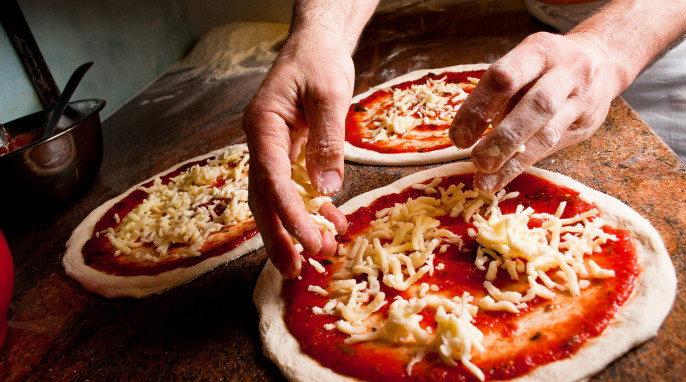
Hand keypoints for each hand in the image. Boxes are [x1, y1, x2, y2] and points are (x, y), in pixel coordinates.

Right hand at [242, 34, 350, 278]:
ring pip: (276, 197)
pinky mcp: (289, 152)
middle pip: (263, 197)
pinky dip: (311, 208)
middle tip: (294, 270)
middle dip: (278, 235)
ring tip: (322, 252)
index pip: (271, 177)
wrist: (316, 45)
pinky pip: (294, 187)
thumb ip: (327, 140)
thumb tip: (326, 189)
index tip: (309, 241)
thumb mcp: (330, 94)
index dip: (289, 214)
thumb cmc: (319, 60)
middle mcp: (261, 141)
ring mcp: (272, 148)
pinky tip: (331, 222)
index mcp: (263, 125)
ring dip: (295, 227)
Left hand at [450, 31, 624, 192]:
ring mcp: (580, 99)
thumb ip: (501, 92)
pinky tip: (501, 178)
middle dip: (502, 138)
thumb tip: (468, 131)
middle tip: (476, 160)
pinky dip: (523, 164)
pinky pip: (553, 148)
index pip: (506, 77)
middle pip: (535, 106)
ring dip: (513, 161)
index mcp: (539, 50)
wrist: (602, 60)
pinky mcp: (586, 125)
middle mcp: (565, 72)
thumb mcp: (524, 63)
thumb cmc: (546, 66)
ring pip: (547, 133)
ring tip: (485, 179)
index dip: (479, 108)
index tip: (458, 136)